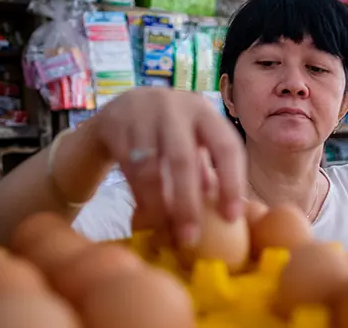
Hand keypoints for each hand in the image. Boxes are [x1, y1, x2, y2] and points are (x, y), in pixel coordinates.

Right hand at [92, 87, 246, 245]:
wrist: (123, 107)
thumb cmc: (171, 134)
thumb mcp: (194, 141)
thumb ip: (209, 172)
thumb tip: (232, 218)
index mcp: (205, 113)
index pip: (226, 147)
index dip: (231, 183)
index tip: (232, 219)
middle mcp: (175, 110)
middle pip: (183, 159)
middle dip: (188, 203)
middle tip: (191, 239)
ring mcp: (142, 116)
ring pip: (150, 169)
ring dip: (159, 207)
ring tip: (167, 237)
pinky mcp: (115, 126)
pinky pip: (128, 170)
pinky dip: (139, 198)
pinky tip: (146, 219)